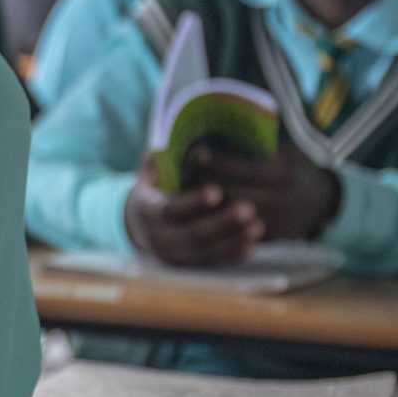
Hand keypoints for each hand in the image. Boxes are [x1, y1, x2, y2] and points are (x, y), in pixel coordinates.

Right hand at [123, 152, 261, 267]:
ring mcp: (171, 255)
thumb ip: (165, 154)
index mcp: (145, 208)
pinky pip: (212, 263)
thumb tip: (183, 131)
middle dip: (222, 223)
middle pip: (192, 234)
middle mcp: (155, 236)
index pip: (169, 208)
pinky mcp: (186, 265)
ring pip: (205, 253)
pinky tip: (253, 242)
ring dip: (233, 240)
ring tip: (258, 225)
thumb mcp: (152, 168)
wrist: (139, 220)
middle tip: (249, 208)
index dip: (193, 202)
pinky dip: (233, 253)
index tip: (217, 192)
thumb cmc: (155, 185)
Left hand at [191, 147, 341, 242]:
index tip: (194, 151)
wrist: (321, 203)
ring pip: (227, 214)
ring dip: (203, 204)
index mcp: (281, 172)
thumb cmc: (292, 168)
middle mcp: (278, 198)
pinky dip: (216, 220)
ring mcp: (273, 221)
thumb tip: (213, 131)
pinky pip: (235, 230)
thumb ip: (255, 144)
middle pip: (228, 192)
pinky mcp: (268, 238)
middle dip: (202, 183)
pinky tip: (198, 210)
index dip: (214, 160)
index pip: (239, 166)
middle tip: (179, 172)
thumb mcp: (282, 150)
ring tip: (182, 191)